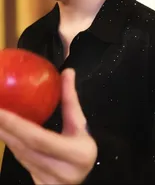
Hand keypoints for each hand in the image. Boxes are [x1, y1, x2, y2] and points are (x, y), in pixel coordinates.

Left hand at [0, 68, 96, 183]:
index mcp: (76, 154)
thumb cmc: (82, 147)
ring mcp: (47, 180)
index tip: (0, 110)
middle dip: (4, 128)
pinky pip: (20, 160)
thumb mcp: (79, 123)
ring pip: (19, 155)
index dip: (16, 124)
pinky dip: (11, 143)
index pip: (39, 139)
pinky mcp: (38, 183)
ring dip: (5, 135)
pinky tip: (3, 130)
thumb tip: (67, 72)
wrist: (82, 177)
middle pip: (24, 148)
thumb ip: (71, 98)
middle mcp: (61, 171)